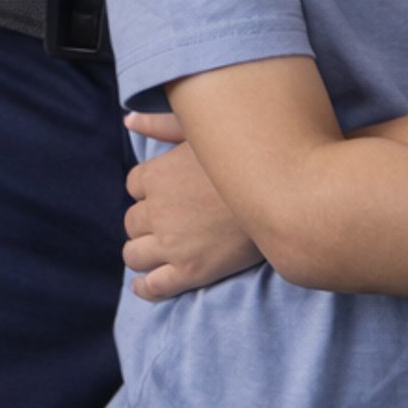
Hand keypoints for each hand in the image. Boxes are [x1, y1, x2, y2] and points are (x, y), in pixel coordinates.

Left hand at [121, 110, 262, 299]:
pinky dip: (144, 287)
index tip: (164, 193)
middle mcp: (157, 210)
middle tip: (166, 222)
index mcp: (156, 175)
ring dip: (141, 253)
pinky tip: (144, 285)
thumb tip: (128, 120)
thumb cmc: (241, 158)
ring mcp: (171, 244)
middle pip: (132, 221)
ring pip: (134, 254)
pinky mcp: (189, 271)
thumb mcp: (198, 132)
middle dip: (145, 222)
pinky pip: (153, 286)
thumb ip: (160, 125)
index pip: (133, 186)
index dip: (148, 190)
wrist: (279, 197)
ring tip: (154, 252)